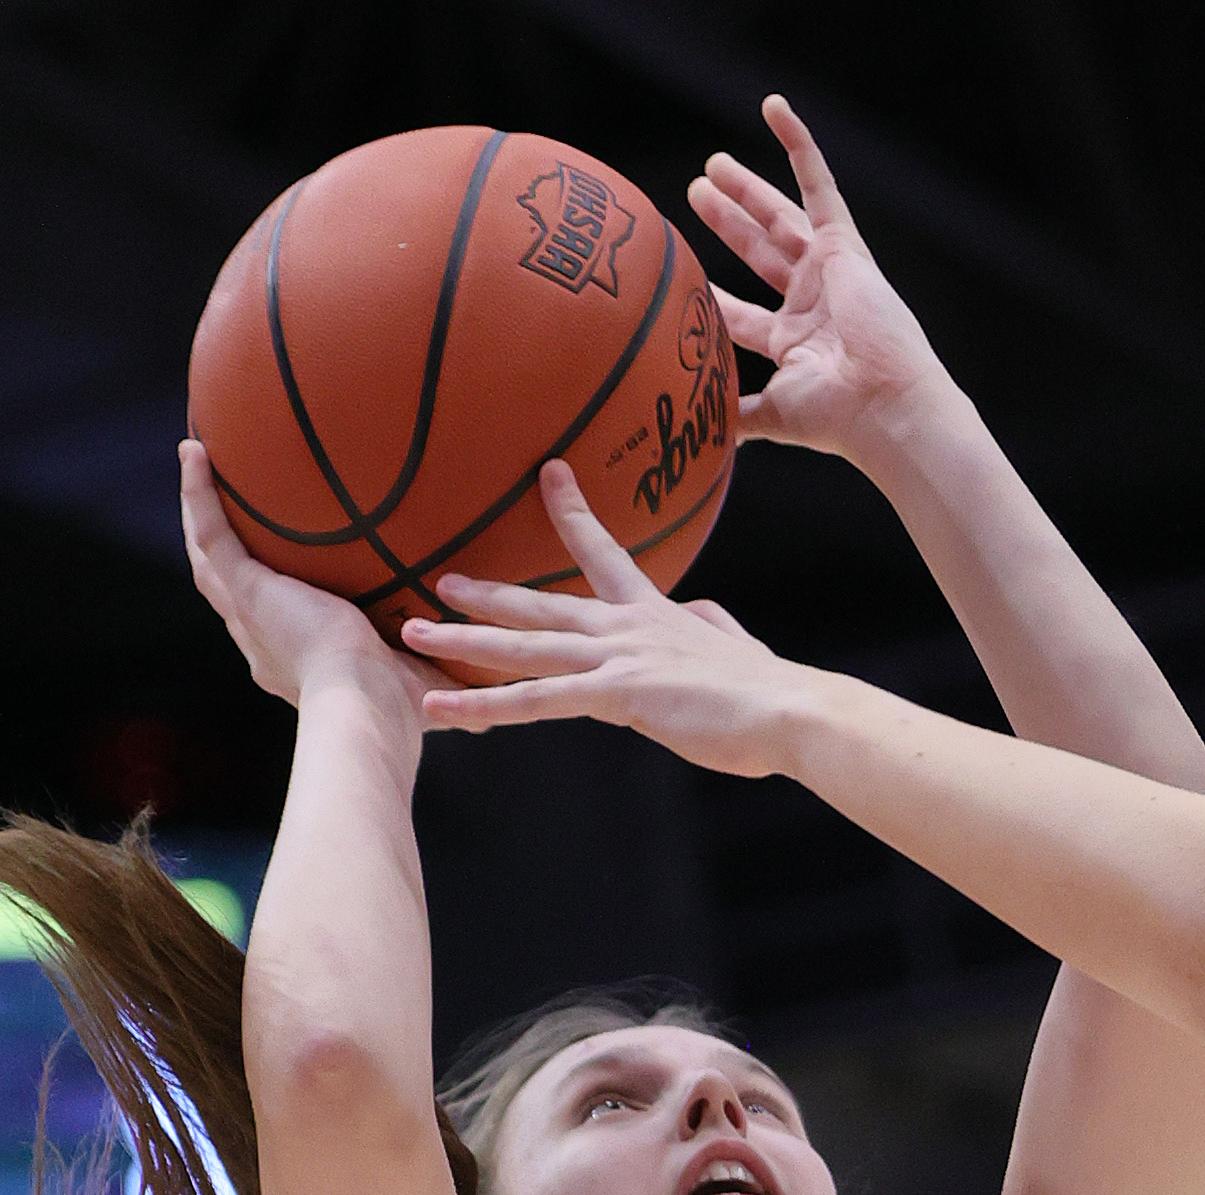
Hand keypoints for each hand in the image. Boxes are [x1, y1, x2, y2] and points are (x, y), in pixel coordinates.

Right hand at [178, 441, 437, 715]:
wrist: (367, 710)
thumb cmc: (401, 712)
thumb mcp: (426, 684)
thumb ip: (449, 677)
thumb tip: (492, 706)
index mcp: (298, 663)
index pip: (276, 623)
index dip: (272, 594)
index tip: (281, 574)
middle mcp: (263, 642)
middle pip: (231, 589)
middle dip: (227, 552)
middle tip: (227, 507)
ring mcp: (248, 618)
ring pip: (210, 558)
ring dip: (201, 511)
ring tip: (198, 462)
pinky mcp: (245, 594)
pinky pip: (211, 534)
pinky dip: (199, 494)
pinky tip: (195, 453)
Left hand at [408, 462, 814, 778]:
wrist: (792, 710)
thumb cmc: (769, 690)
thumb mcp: (733, 647)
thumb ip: (709, 625)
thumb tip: (698, 613)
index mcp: (654, 615)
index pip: (603, 553)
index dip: (572, 513)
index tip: (547, 474)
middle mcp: (626, 628)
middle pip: (542, 604)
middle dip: (486, 593)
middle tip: (437, 581)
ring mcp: (619, 658)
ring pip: (525, 647)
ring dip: (463, 641)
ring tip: (412, 636)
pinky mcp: (618, 694)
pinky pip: (538, 700)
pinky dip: (486, 705)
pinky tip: (443, 711)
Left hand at [686, 96, 951, 463]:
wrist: (885, 405)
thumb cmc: (837, 417)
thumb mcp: (773, 415)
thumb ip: (738, 417)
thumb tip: (702, 442)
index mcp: (794, 343)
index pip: (742, 314)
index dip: (712, 296)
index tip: (681, 281)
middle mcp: (811, 304)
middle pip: (760, 253)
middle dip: (729, 223)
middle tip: (698, 189)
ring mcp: (828, 273)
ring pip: (779, 218)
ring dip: (746, 191)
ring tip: (711, 167)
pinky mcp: (845, 248)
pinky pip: (819, 186)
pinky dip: (799, 146)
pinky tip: (774, 109)